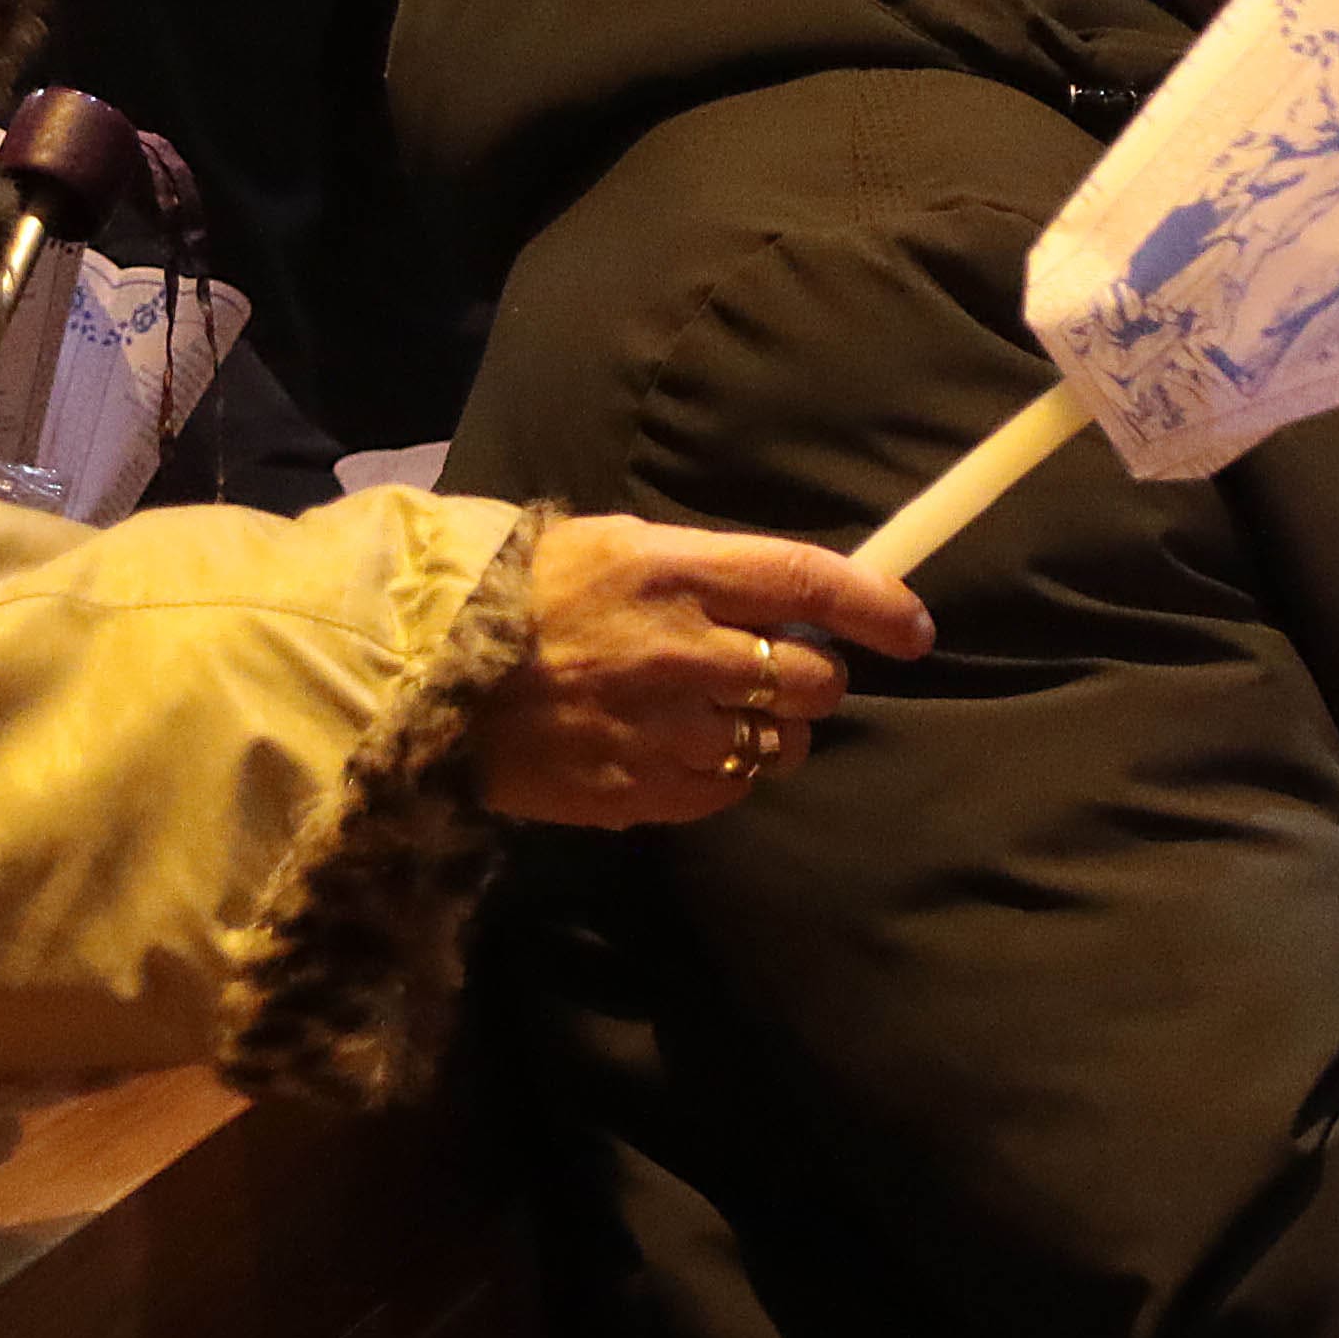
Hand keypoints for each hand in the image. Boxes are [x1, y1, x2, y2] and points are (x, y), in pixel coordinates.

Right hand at [464, 518, 933, 827]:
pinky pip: (728, 790)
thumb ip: (698, 571)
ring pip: (781, 744)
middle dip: (814, 676)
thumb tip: (779, 594)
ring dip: (773, 731)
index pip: (808, 582)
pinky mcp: (642, 792)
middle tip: (783, 671)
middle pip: (812, 677)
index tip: (913, 629)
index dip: (875, 606)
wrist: (424, 681)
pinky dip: (725, 774)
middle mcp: (684, 650)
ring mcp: (666, 729)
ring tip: (725, 716)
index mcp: (674, 570)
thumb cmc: (515, 595)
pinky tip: (684, 752)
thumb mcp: (608, 545)